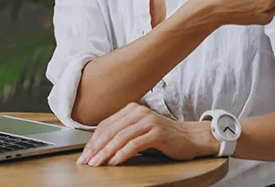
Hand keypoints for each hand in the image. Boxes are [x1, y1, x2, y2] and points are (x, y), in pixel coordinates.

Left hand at [76, 103, 217, 165]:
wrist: (190, 137)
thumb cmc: (164, 137)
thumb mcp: (140, 131)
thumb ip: (123, 134)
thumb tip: (99, 149)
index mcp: (132, 109)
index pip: (106, 125)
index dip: (93, 141)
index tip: (84, 155)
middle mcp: (139, 112)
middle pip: (111, 130)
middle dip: (96, 148)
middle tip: (86, 161)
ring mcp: (149, 121)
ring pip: (120, 137)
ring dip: (106, 152)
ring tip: (97, 164)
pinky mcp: (157, 132)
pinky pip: (134, 144)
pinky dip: (121, 154)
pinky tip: (114, 162)